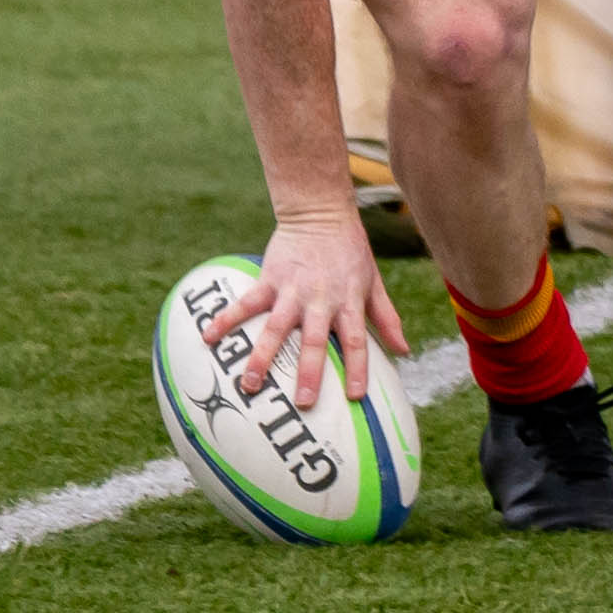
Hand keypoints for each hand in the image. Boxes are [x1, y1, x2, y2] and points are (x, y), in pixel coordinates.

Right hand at [202, 211, 408, 409]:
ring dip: (262, 356)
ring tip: (249, 384)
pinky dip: (227, 319)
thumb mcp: (373, 282)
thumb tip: (404, 352)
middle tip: (303, 402)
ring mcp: (293, 290)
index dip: (357, 367)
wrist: (320, 211)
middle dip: (310, 372)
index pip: (356, 340)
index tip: (354, 397)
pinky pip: (246, 302)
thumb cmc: (350, 251)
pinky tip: (209, 338)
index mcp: (348, 302)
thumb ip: (386, 318)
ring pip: (277, 327)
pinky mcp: (270, 278)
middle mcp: (321, 299)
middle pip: (315, 340)